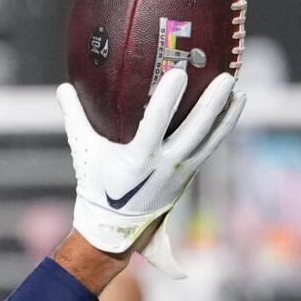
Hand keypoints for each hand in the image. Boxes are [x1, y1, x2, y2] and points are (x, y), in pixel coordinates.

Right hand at [59, 66, 243, 277]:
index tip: (179, 74)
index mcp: (138, 159)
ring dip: (225, 113)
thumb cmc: (97, 186)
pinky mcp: (189, 172)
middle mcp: (166, 165)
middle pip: (195, 130)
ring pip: (210, 138)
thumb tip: (62, 87)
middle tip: (226, 77)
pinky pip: (211, 145)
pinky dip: (223, 126)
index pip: (155, 123)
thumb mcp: (84, 151)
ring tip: (238, 89)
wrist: (115, 226)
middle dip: (212, 103)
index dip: (167, 98)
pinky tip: (233, 108)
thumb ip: (74, 117)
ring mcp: (182, 170)